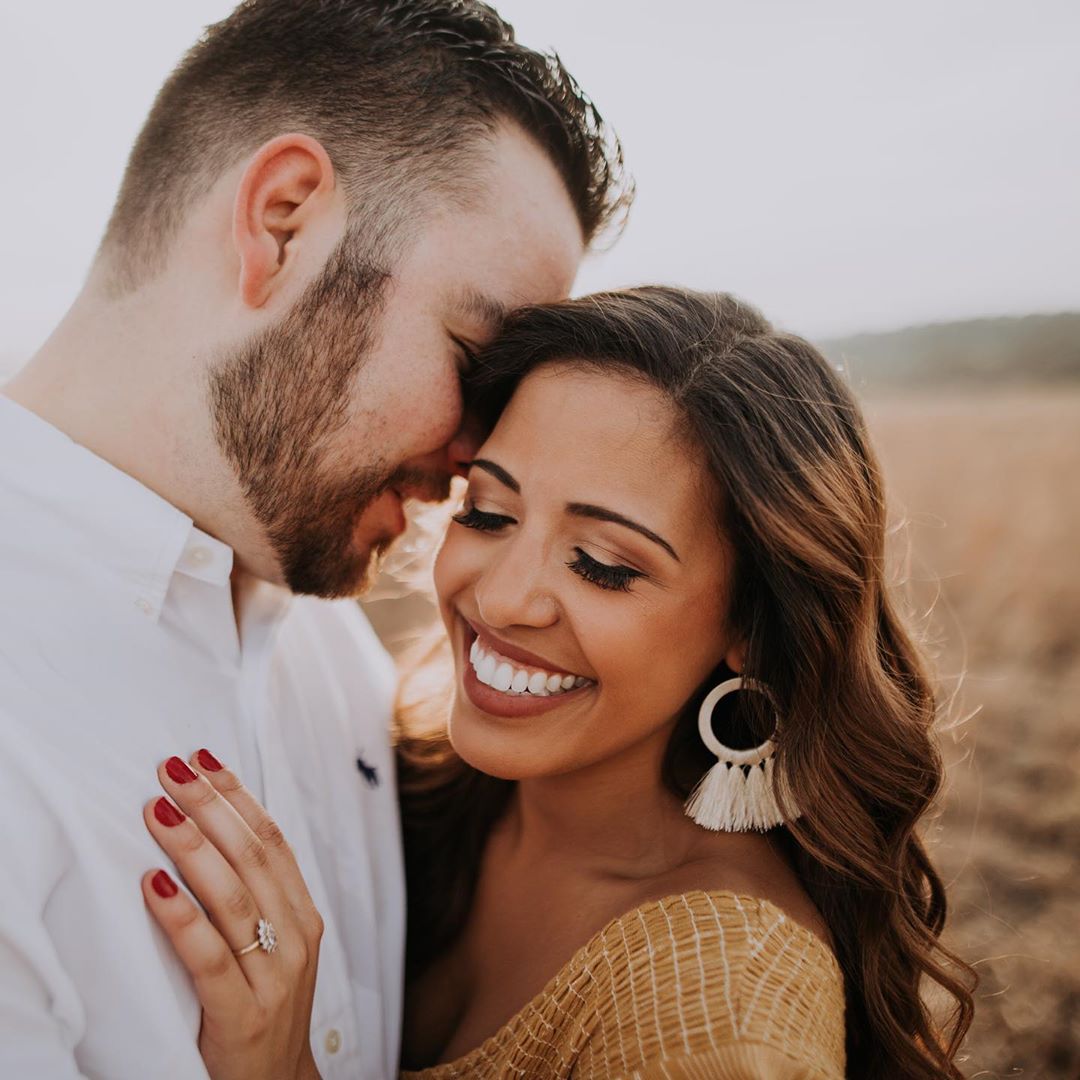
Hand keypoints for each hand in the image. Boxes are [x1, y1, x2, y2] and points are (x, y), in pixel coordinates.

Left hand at [141, 751, 323, 1079]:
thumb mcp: (277, 946)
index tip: (203, 760)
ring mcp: (274, 977)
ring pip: (233, 897)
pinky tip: (153, 885)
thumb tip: (215, 827)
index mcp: (305, 916)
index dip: (239, 796)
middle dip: (210, 807)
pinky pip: (209, 956)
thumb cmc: (265, 1006)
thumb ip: (257, 895)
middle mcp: (296, 939)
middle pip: (253, 857)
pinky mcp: (240, 1015)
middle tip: (172, 772)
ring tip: (158, 811)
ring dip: (192, 847)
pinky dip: (181, 916)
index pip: (273, 840)